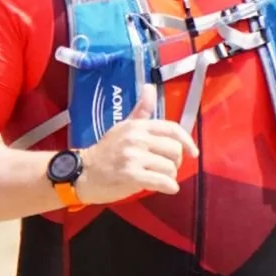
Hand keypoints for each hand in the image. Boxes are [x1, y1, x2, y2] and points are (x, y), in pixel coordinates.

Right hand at [75, 84, 199, 205]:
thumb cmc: (105, 152)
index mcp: (137, 126)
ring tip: (159, 178)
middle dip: (175, 162)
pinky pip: (162, 182)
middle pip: (174, 150)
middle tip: (165, 168)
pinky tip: (167, 188)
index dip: (187, 141)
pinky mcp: (131, 175)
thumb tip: (150, 87)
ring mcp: (133, 156)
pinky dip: (169, 187)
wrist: (82, 172)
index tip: (193, 152)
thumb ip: (141, 110)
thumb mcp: (123, 127)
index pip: (172, 129)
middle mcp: (137, 138)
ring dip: (169, 177)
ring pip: (170, 168)